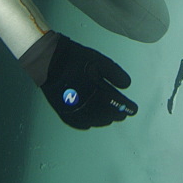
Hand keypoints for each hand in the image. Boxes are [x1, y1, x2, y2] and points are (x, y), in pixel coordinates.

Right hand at [21, 32, 137, 129]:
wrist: (48, 60)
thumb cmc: (75, 58)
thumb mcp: (99, 61)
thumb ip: (115, 74)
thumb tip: (127, 86)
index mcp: (96, 92)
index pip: (116, 104)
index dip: (127, 107)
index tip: (134, 110)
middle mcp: (86, 105)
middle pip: (106, 115)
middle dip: (116, 114)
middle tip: (123, 113)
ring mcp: (73, 110)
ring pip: (94, 122)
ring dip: (104, 119)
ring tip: (110, 117)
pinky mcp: (63, 112)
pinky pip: (79, 123)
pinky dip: (88, 123)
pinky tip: (91, 122)